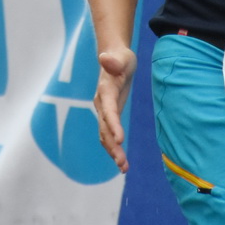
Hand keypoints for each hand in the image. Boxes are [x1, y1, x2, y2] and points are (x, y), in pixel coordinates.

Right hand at [93, 44, 137, 172]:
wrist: (113, 58)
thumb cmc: (120, 57)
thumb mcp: (121, 57)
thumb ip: (113, 61)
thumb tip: (104, 57)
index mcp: (105, 90)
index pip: (109, 110)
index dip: (113, 125)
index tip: (120, 139)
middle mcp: (101, 103)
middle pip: (105, 128)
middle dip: (112, 146)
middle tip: (122, 163)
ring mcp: (103, 111)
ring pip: (105, 135)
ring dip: (113, 152)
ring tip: (124, 168)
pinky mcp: (109, 116)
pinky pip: (109, 135)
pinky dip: (114, 149)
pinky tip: (122, 162)